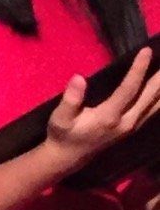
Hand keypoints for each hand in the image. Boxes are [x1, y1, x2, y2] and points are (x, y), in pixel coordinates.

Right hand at [41, 49, 159, 179]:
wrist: (68, 157)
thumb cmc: (63, 134)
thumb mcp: (60, 118)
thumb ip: (70, 99)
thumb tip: (79, 78)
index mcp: (109, 117)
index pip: (129, 89)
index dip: (139, 69)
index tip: (147, 51)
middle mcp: (126, 122)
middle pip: (150, 97)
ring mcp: (132, 126)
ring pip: (155, 106)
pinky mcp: (132, 128)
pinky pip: (152, 111)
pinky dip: (159, 100)